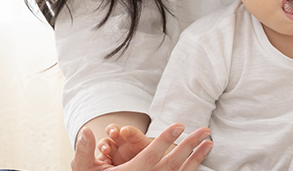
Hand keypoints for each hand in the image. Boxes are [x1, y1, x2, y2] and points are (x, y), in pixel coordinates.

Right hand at [71, 123, 212, 170]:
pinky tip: (200, 158)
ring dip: (196, 158)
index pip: (151, 157)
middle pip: (171, 165)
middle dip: (189, 146)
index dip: (165, 140)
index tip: (179, 125)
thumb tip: (86, 130)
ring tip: (210, 143)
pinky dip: (191, 169)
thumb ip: (83, 150)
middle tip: (205, 130)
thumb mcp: (82, 169)